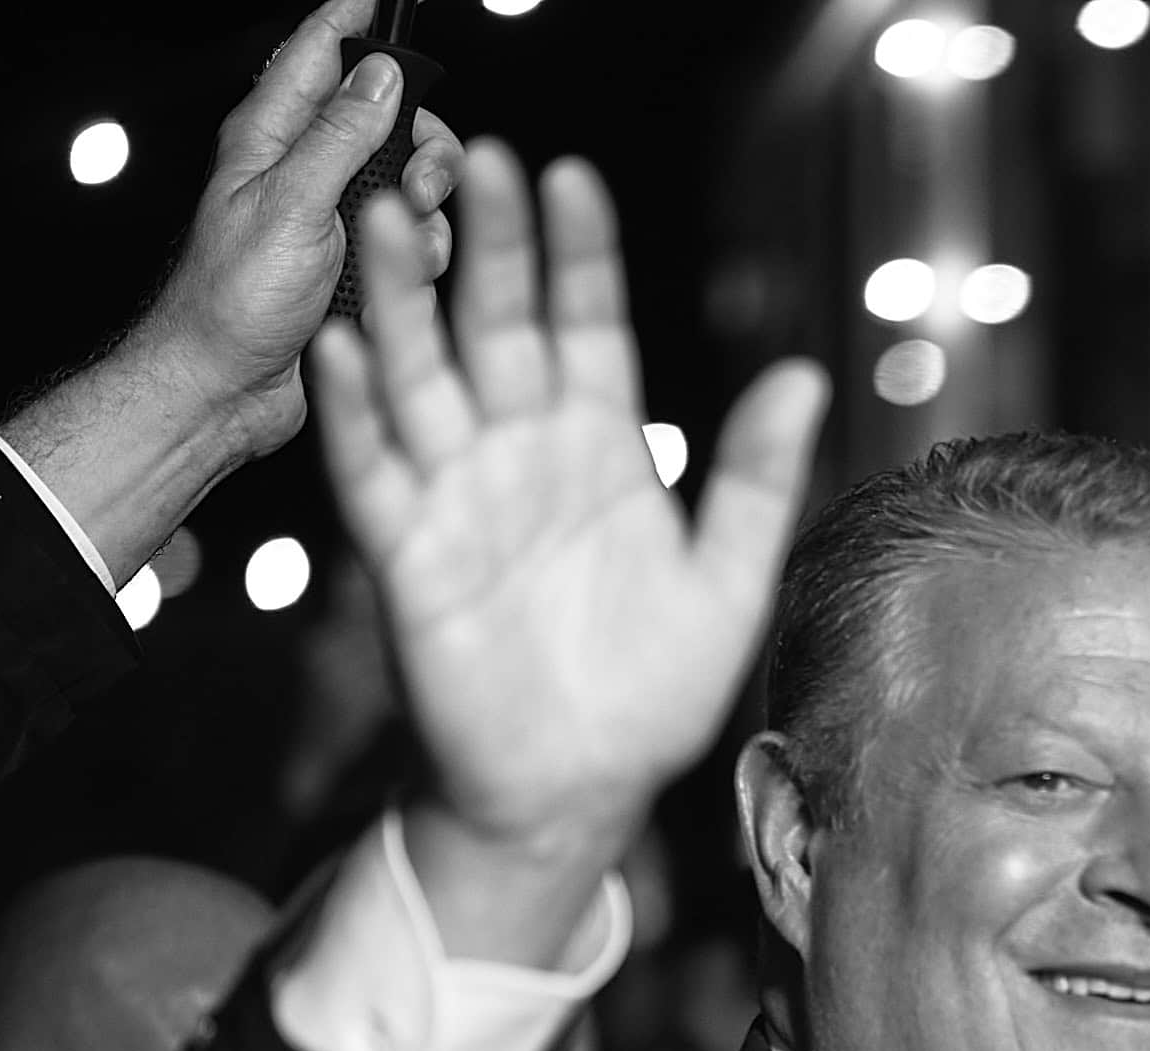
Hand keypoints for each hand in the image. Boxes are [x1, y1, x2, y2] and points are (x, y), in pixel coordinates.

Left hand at [140, 0, 465, 458]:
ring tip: (403, 248)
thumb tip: (380, 74)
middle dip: (421, 147)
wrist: (226, 389)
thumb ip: (340, 135)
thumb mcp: (292, 205)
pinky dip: (417, 260)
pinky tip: (399, 284)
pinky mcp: (351, 265)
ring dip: (423, 214)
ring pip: (409, 185)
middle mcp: (302, 170)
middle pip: (387, 120)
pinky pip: (409, 243)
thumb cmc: (232, 303)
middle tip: (418, 185)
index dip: (353, 18)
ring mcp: (329, 219)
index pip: (316, 50)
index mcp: (272, 137)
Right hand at [313, 140, 827, 867]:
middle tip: (480, 161)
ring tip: (387, 217)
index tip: (572, 179)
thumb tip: (807, 376)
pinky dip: (354, 414)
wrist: (579, 790)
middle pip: (499, 328)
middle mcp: (524, 456)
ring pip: (422, 378)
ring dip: (400, 301)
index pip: (588, 327)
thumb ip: (757, 480)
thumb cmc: (653, 690)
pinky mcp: (409, 558)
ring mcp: (460, 500)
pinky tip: (342, 348)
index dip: (578, 256)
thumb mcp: (729, 582)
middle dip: (489, 248)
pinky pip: (374, 475)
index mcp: (603, 448)